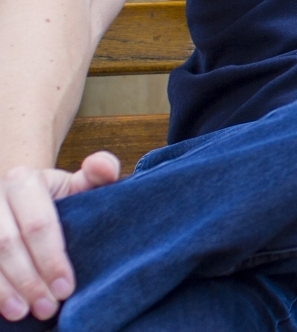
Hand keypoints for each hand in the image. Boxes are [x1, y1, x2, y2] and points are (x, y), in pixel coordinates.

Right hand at [0, 152, 118, 321]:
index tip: (67, 287)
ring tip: (25, 312)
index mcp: (24, 181)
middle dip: (30, 280)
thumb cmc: (58, 197)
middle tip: (49, 306)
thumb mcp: (79, 184)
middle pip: (8, 244)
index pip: (38, 224)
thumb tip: (104, 166)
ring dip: (5, 290)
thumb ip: (99, 173)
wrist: (20, 196)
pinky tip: (4, 308)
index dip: (52, 259)